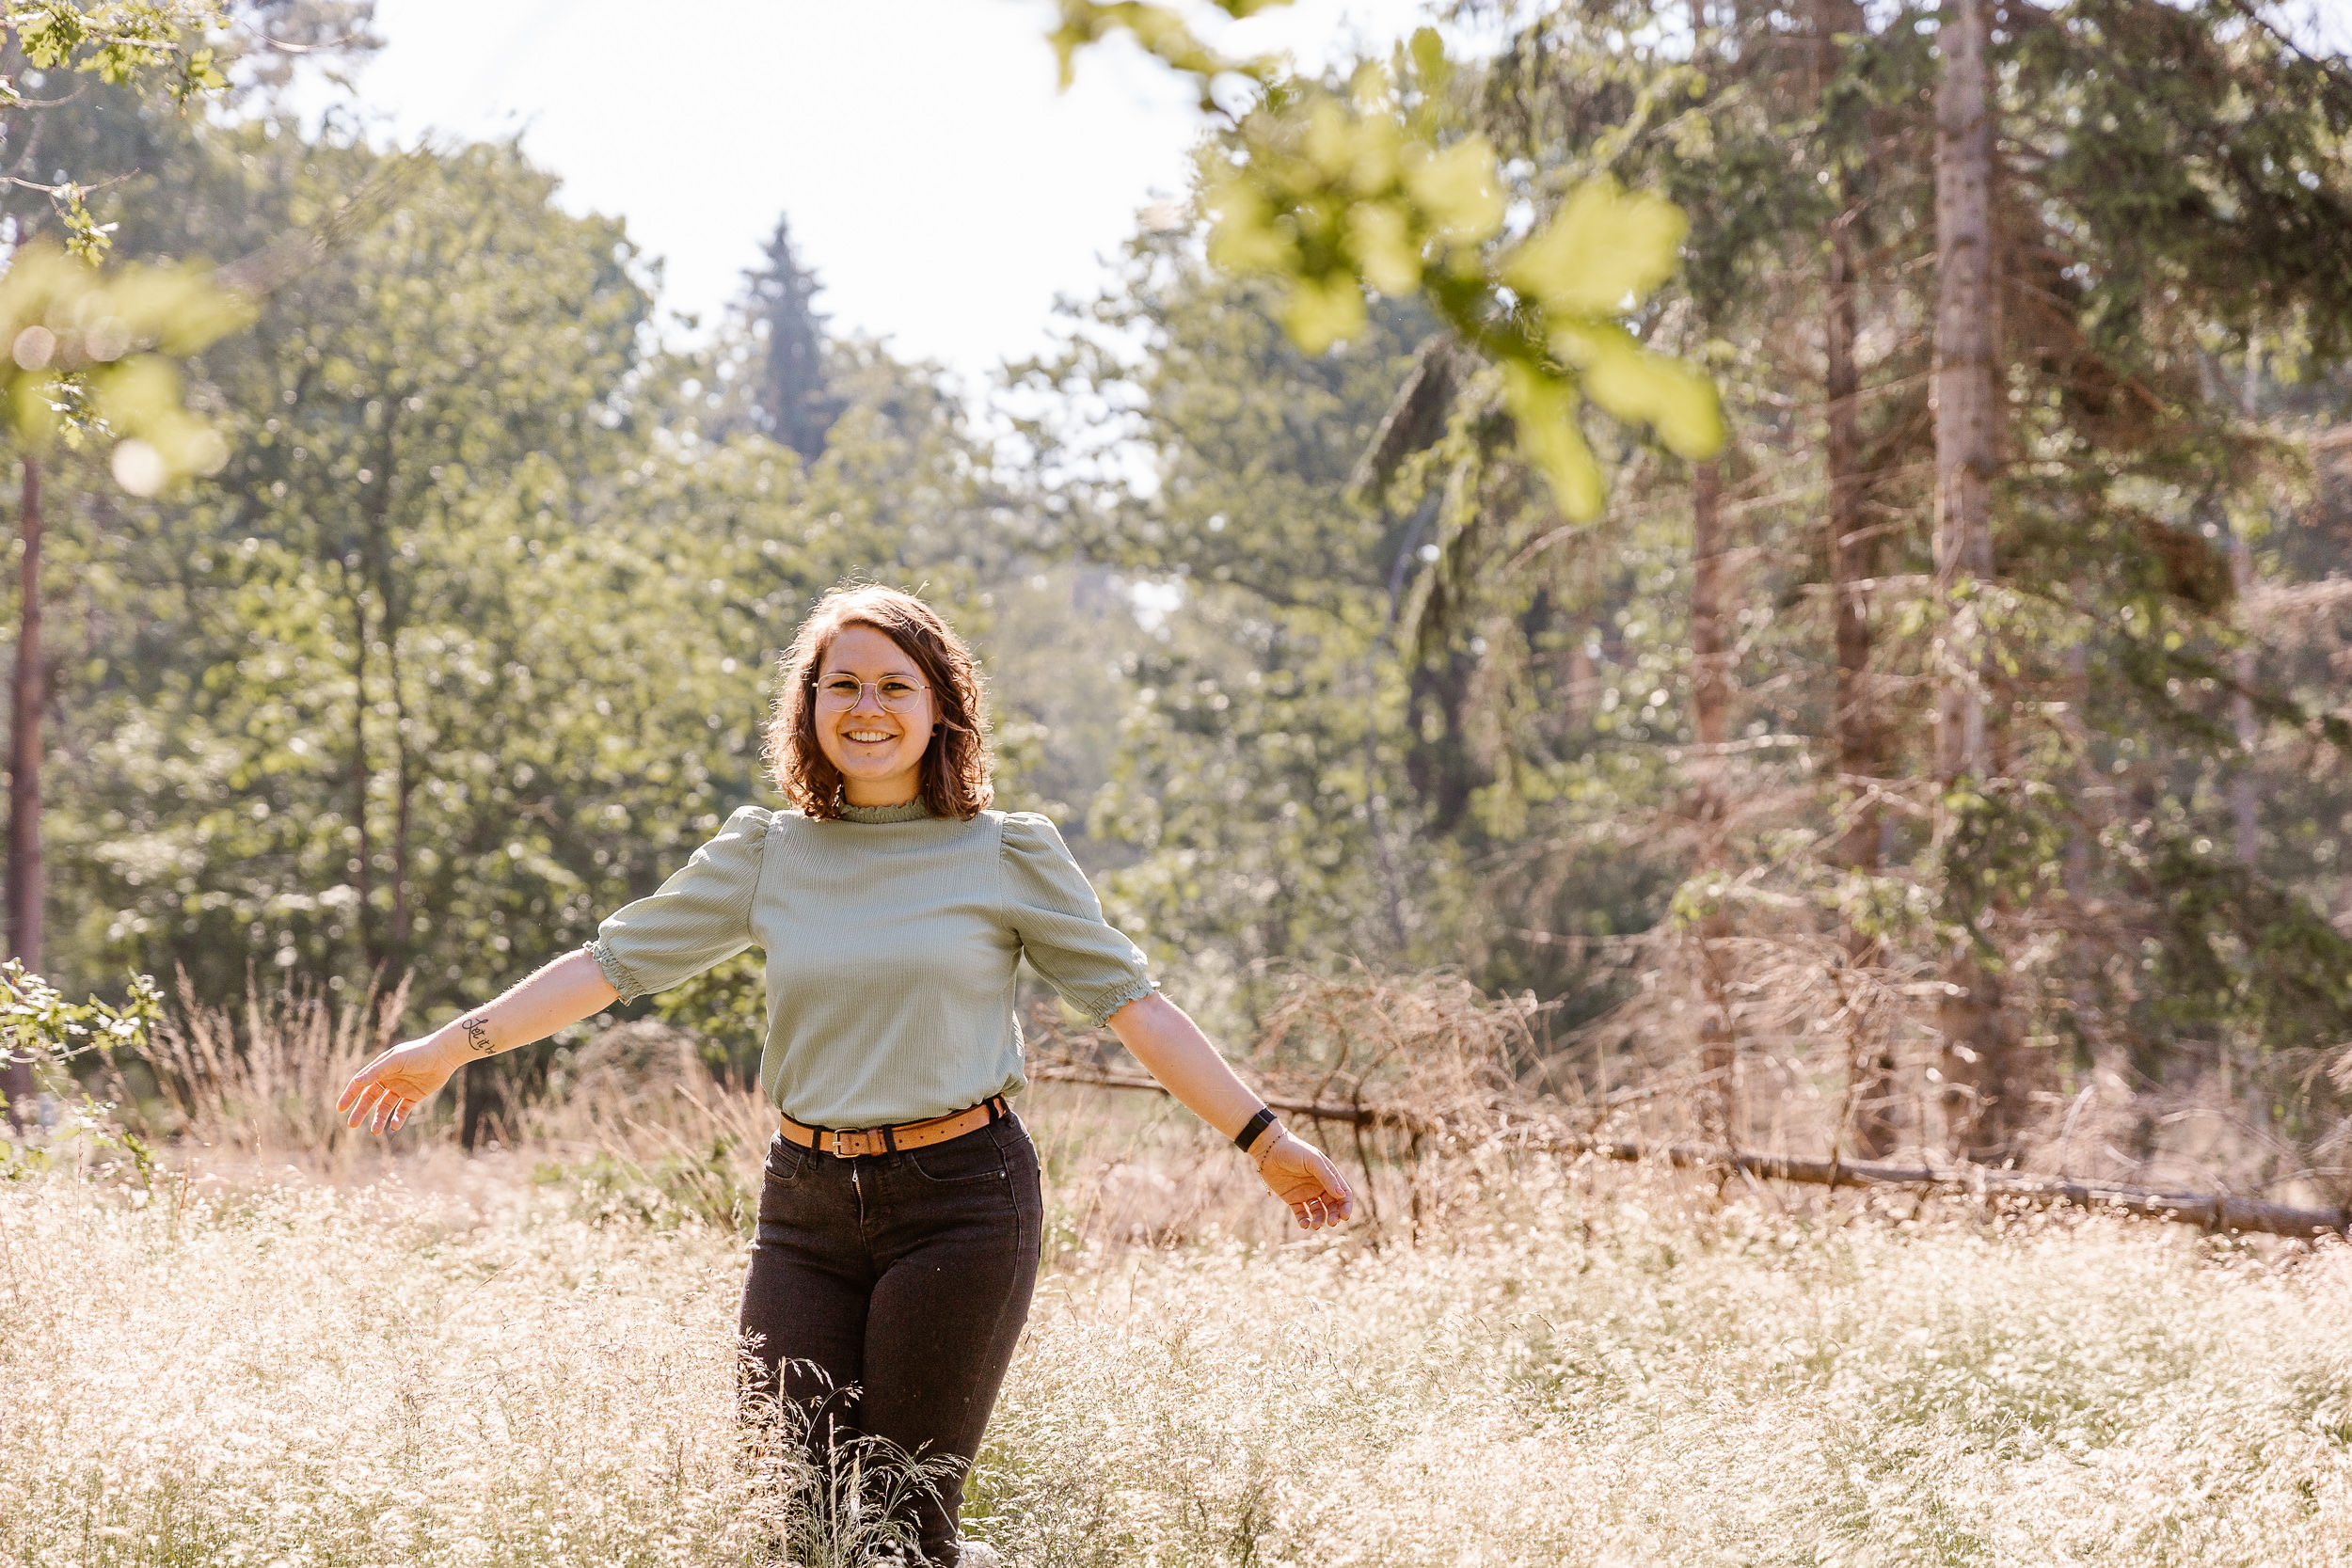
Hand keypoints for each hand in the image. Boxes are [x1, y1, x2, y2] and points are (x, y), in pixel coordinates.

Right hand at [335, 1034, 458, 1134]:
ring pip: (385, 1107)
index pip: (360, 1084)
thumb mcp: (396, 1060)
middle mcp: (388, 1080)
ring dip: (379, 1118)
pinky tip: (395, 1125)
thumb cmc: (418, 1053)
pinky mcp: (414, 1096)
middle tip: (352, 1125)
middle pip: (370, 1098)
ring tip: (375, 1131)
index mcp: (380, 1069)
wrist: (444, 1055)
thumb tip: (356, 1082)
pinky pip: (402, 1110)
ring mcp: (400, 1089)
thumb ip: (376, 1071)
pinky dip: (398, 1118)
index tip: (340, 1108)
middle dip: (360, 1111)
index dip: (349, 1095)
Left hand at [1255, 1132, 1353, 1229]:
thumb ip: (1327, 1177)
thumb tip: (1342, 1195)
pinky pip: (1302, 1214)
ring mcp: (1307, 1193)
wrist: (1269, 1150)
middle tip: (1332, 1223)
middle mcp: (1320, 1186)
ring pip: (1318, 1212)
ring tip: (1316, 1225)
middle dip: (1334, 1216)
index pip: (1343, 1194)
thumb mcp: (1313, 1161)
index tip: (1345, 1216)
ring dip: (1320, 1220)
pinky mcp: (1293, 1199)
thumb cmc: (1294, 1151)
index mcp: (1329, 1175)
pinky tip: (1305, 1224)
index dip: (1346, 1206)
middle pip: (1333, 1206)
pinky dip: (1304, 1221)